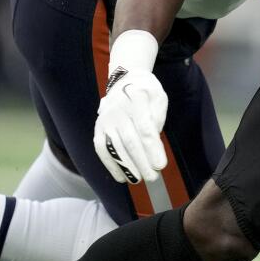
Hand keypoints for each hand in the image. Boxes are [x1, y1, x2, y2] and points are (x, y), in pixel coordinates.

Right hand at [93, 58, 167, 184]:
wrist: (124, 80)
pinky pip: (102, 149)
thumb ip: (157, 118)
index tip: (161, 165)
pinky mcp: (98, 129)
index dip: (152, 149)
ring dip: (127, 167)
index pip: (145, 128)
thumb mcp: (158, 98)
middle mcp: (117, 110)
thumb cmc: (146, 92)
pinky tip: (121, 177)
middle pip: (130, 141)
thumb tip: (154, 145)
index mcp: (136, 99)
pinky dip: (110, 165)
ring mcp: (105, 120)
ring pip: (115, 147)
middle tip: (153, 177)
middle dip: (142, 162)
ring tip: (139, 180)